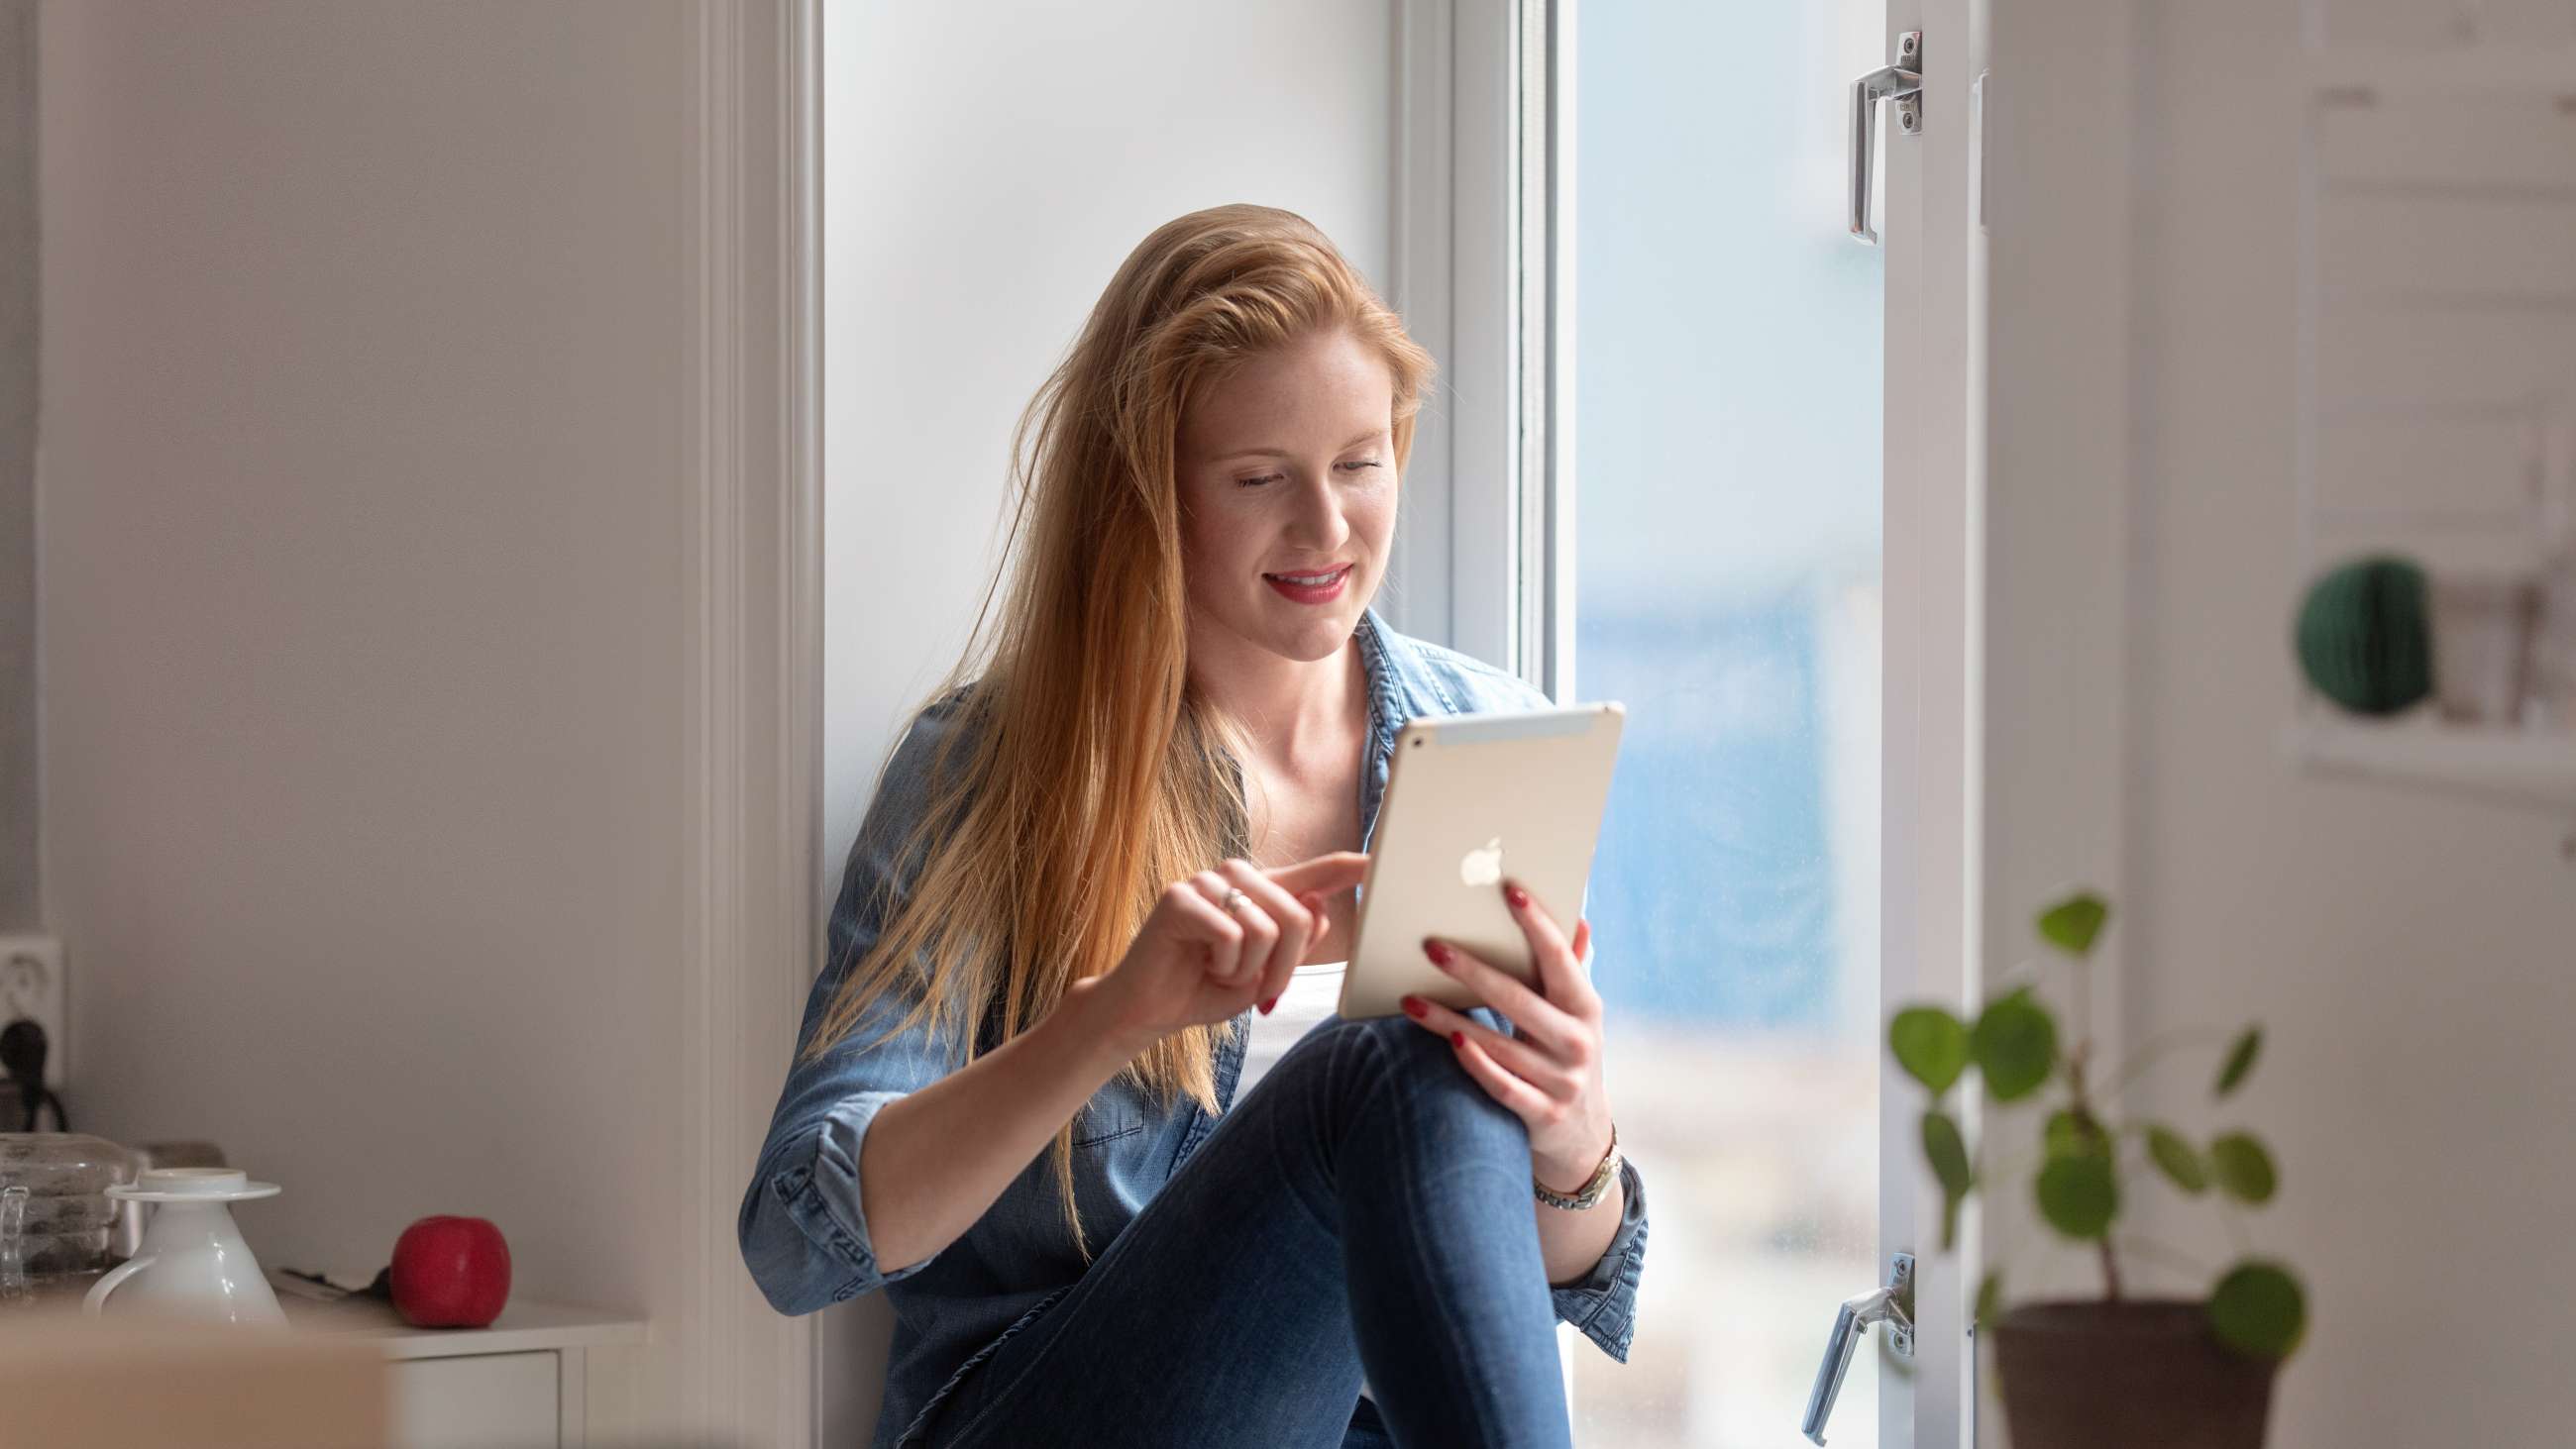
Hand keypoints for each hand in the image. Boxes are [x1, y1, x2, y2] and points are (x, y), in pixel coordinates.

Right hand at [1083, 852, 1368, 1056]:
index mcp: (1259, 891)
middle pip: (1296, 913)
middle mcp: (1234, 876)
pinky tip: (1201, 966)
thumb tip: (1320, 907)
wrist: (1149, 1012)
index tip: (1382, 859)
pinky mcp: (1179, 897)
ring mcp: (1204, 881)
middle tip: (1258, 990)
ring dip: (1249, 970)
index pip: (1313, 872)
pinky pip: (1232, 936)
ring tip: (1220, 972)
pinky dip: (1223, 967)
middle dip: (1284, 966)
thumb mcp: (1265, 973)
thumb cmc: (1205, 989)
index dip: (1348, 866)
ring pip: (1266, 927)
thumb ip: (1295, 941)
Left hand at [1402, 880, 1614, 1191]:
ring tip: (1410, 998)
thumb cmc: (1565, 1052)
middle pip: (1518, 999)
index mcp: (1586, 1006)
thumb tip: (1581, 919)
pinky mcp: (1541, 1113)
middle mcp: (1578, 1042)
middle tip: (1431, 946)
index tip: (1510, 890)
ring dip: (1450, 1020)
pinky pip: (1502, 1085)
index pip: (1560, 958)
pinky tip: (1450, 1043)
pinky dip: (1476, 1063)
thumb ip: (1572, 970)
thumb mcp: (1576, 1014)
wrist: (1582, 1132)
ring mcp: (1561, 1080)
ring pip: (1498, 1043)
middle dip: (1472, 970)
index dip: (1537, 923)